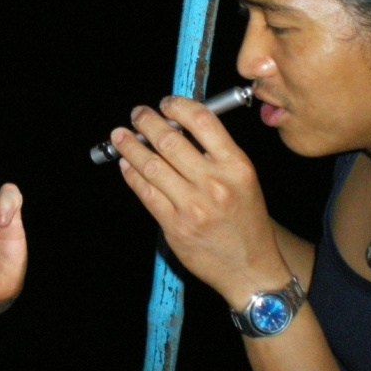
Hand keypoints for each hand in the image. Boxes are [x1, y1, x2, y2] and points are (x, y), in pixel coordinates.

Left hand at [112, 96, 289, 304]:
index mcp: (236, 165)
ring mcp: (193, 206)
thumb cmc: (245, 219)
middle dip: (147, 122)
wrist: (250, 267)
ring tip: (120, 135)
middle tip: (137, 114)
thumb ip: (214, 152)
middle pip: (170, 140)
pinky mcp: (175, 226)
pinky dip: (131, 175)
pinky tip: (126, 165)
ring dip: (130, 146)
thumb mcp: (243, 178)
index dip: (178, 106)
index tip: (165, 103)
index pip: (202, 121)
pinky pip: (145, 192)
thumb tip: (175, 126)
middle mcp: (215, 183)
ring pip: (151, 165)